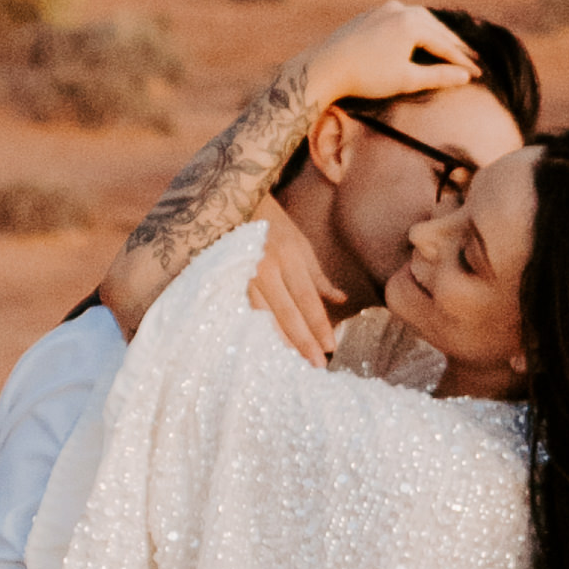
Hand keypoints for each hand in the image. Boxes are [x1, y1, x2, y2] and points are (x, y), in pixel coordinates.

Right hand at [243, 197, 341, 363]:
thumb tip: (341, 300)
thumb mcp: (301, 246)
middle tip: (317, 364)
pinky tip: (265, 347)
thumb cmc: (273, 226)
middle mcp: (266, 265)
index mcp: (289, 256)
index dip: (319, 324)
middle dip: (303, 340)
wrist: (233, 204)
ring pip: (263, 315)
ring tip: (294, 361)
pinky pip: (244, 311)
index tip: (331, 346)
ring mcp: (244, 273)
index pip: (307, 298)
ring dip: (279, 340)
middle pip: (287, 311)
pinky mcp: (227, 279)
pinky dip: (257, 329)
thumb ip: (318, 276)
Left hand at [299, 0, 474, 117]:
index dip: (463, 61)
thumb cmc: (367, 77)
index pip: (445, 45)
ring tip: (450, 47)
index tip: (478, 73)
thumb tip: (466, 77)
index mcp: (412, 23)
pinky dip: (418, 29)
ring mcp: (385, 9)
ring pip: (420, 20)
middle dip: (454, 44)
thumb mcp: (407, 80)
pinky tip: (420, 36)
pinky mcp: (372, 14)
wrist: (325, 67)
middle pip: (436, 28)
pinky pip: (403, 18)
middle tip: (472, 58)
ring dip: (437, 34)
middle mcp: (400, 10)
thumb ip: (439, 76)